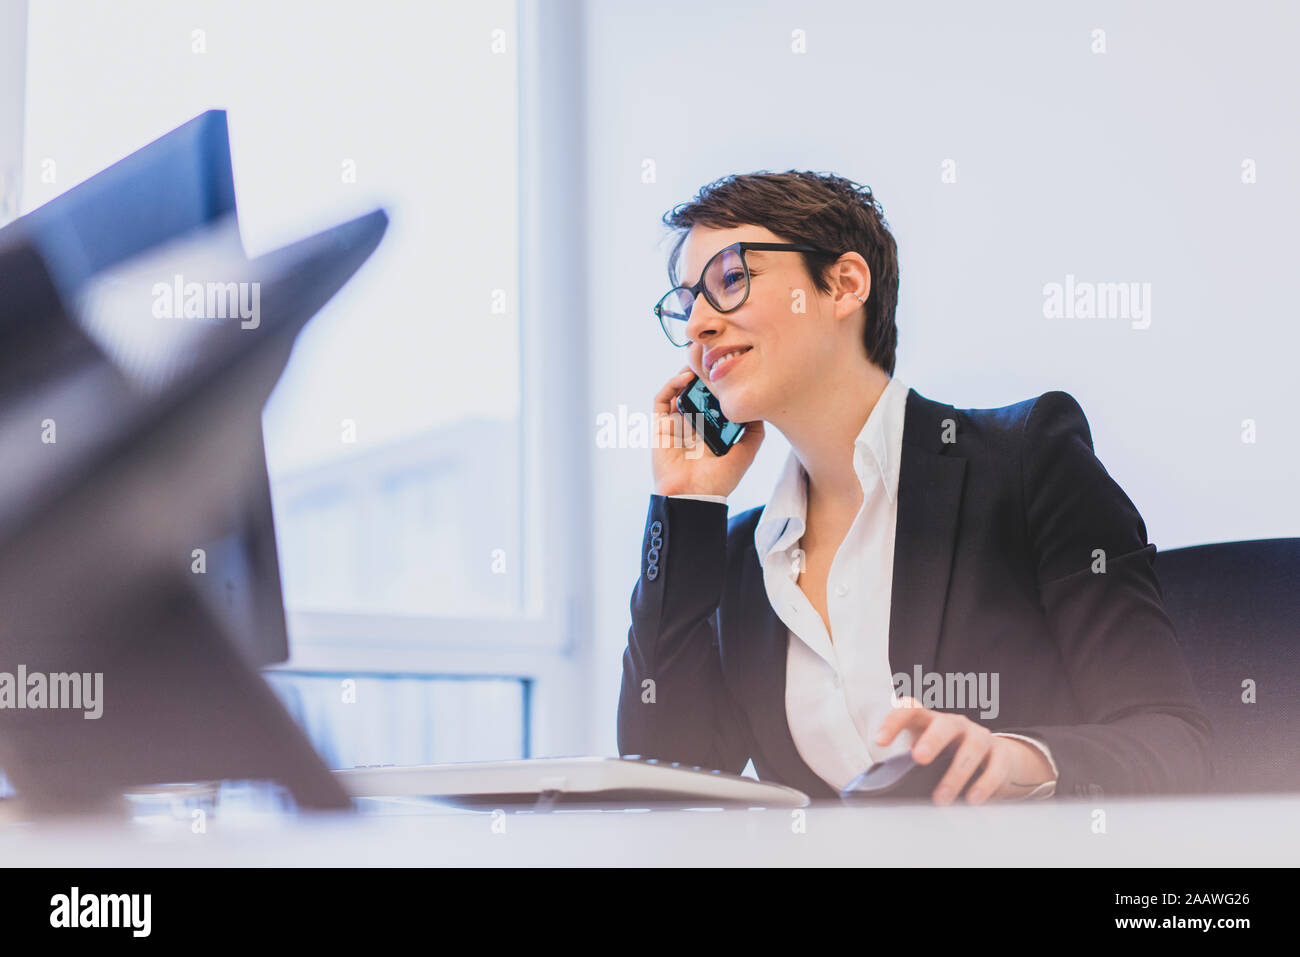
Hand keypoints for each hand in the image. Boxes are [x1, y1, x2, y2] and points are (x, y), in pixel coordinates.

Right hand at [651, 366, 763, 498]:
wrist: (694, 495)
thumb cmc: (719, 480)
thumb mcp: (746, 453)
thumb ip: (754, 432)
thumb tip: (760, 409)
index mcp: (711, 429)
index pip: (713, 399)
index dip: (719, 384)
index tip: (730, 370)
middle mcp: (692, 424)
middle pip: (695, 391)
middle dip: (704, 375)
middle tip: (714, 361)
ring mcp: (675, 424)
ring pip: (678, 390)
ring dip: (687, 375)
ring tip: (701, 364)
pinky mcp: (660, 426)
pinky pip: (661, 399)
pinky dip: (671, 385)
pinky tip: (686, 378)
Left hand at [874, 696, 1054, 804]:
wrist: (992, 758)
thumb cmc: (946, 758)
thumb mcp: (924, 756)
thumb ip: (904, 765)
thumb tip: (880, 785)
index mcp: (929, 720)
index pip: (909, 710)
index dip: (893, 722)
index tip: (879, 742)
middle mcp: (955, 724)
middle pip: (944, 725)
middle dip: (932, 740)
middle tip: (918, 759)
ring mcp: (979, 736)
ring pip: (972, 748)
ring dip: (955, 774)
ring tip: (940, 798)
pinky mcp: (1000, 753)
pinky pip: (995, 766)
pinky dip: (984, 783)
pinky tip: (972, 799)